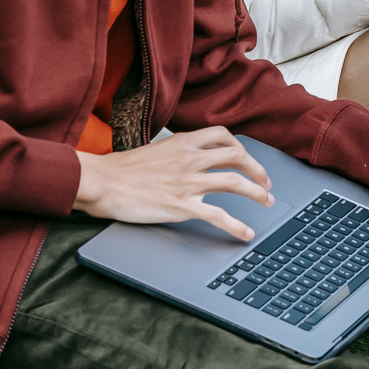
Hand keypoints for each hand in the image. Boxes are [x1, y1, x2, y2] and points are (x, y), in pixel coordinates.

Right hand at [72, 126, 272, 240]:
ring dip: (257, 193)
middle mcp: (190, 158)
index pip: (223, 135)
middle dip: (258, 170)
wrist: (101, 181)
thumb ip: (177, 152)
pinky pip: (217, 215)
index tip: (247, 159)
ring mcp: (187, 182)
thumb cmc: (122, 169)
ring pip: (234, 182)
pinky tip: (246, 233)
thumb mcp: (156, 150)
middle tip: (266, 183)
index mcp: (183, 142)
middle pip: (237, 157)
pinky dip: (236, 225)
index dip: (241, 147)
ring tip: (267, 202)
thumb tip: (191, 159)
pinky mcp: (181, 206)